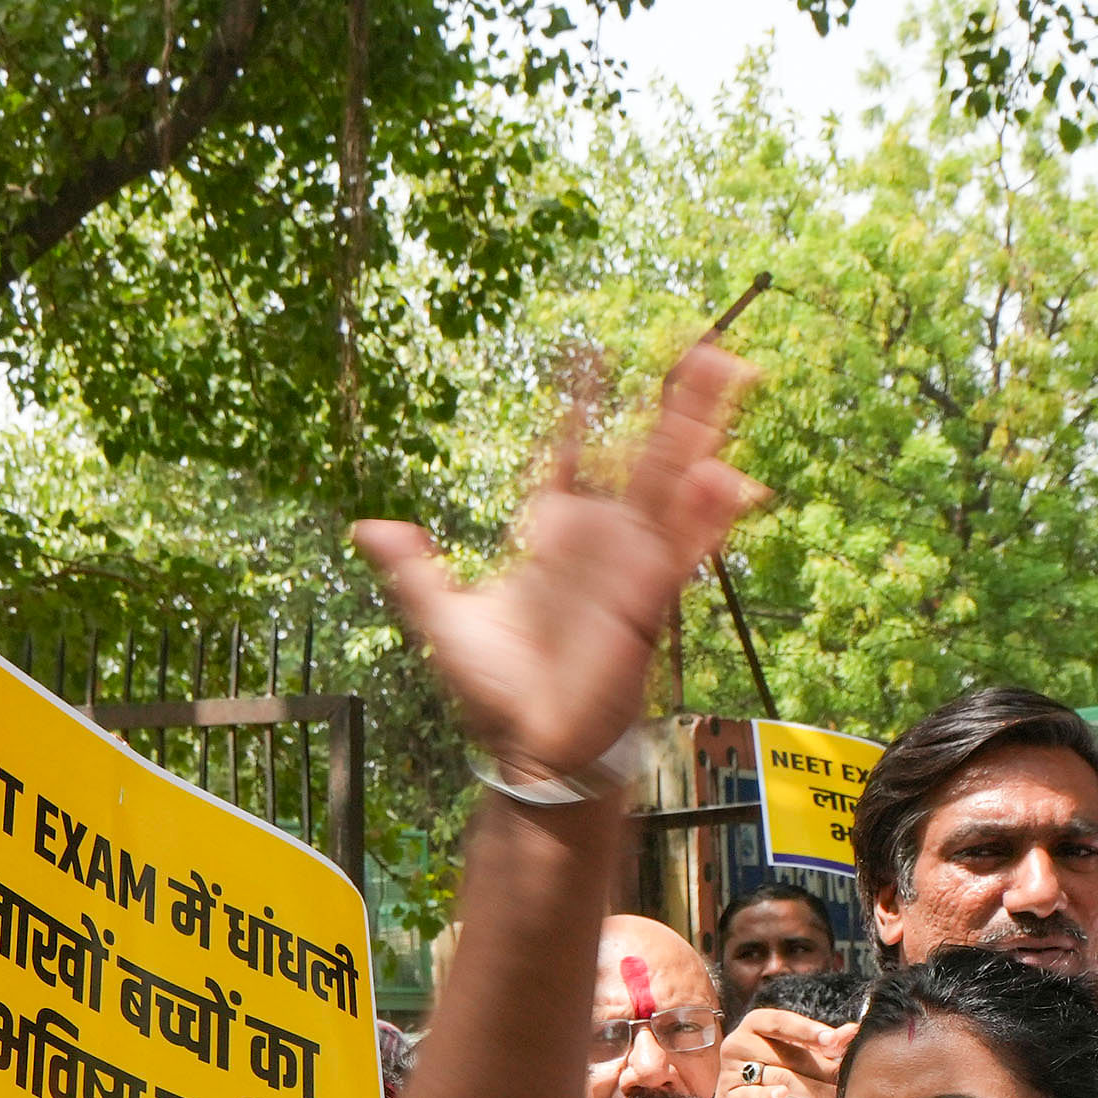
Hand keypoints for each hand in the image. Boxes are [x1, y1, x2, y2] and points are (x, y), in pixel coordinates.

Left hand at [355, 345, 761, 788]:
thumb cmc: (495, 693)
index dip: (579, 407)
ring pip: (674, 482)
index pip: (572, 454)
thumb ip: (412, 569)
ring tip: (730, 372)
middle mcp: (600, 540)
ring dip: (702, 430)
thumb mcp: (441, 618)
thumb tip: (367, 526)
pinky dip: (707, 514)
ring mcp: (630, 564)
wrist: (533, 752)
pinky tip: (726, 474)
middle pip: (641, 453)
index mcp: (553, 534)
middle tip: (702, 345)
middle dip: (672, 402)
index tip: (587, 356)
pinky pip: (685, 547)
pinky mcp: (648, 598)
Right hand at [715, 1007, 847, 1097]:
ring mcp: (729, 1070)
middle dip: (820, 1067)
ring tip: (834, 1097)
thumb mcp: (796, 1049)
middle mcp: (738, 1042)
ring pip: (775, 1075)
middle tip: (846, 1079)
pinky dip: (766, 1096)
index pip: (780, 1021)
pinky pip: (748, 1095)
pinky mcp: (726, 1097)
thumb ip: (823, 1041)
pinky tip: (782, 1095)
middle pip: (784, 1054)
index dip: (806, 1029)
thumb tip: (853, 1032)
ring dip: (809, 1088)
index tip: (832, 1039)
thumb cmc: (773, 1067)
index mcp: (755, 1024)